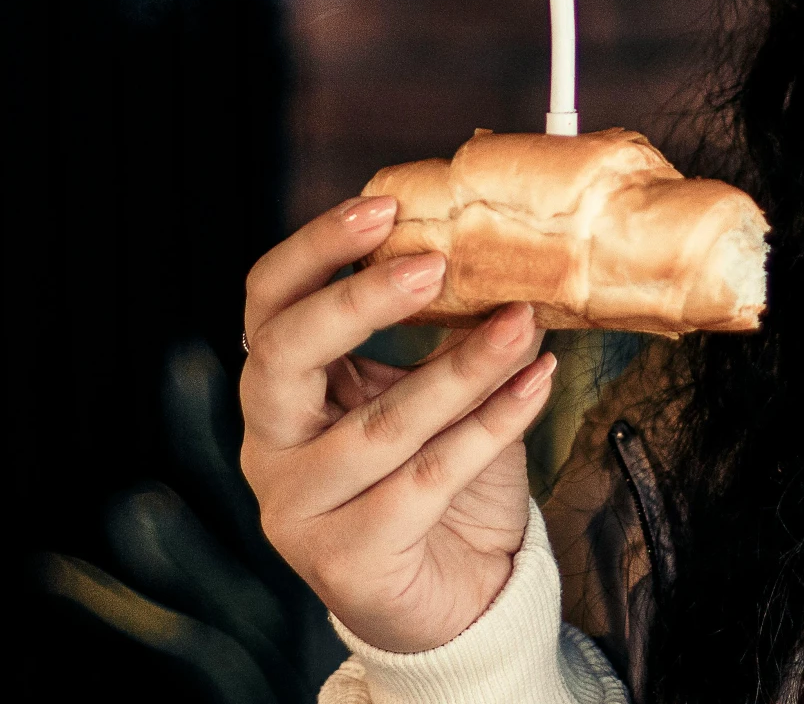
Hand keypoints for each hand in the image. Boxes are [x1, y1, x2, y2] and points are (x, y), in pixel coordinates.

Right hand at [238, 194, 555, 653]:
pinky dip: (491, 426)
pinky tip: (535, 385)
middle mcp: (269, 446)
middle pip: (284, 355)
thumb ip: (439, 331)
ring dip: (462, 366)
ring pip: (379, 424)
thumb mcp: (430, 391)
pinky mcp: (344, 561)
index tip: (383, 207)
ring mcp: (297, 509)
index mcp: (279, 391)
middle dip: (361, 302)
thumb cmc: (438, 480)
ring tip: (523, 322)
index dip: (315, 248)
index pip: (268, 302)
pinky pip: (427, 480)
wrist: (461, 596)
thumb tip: (490, 249)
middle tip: (436, 264)